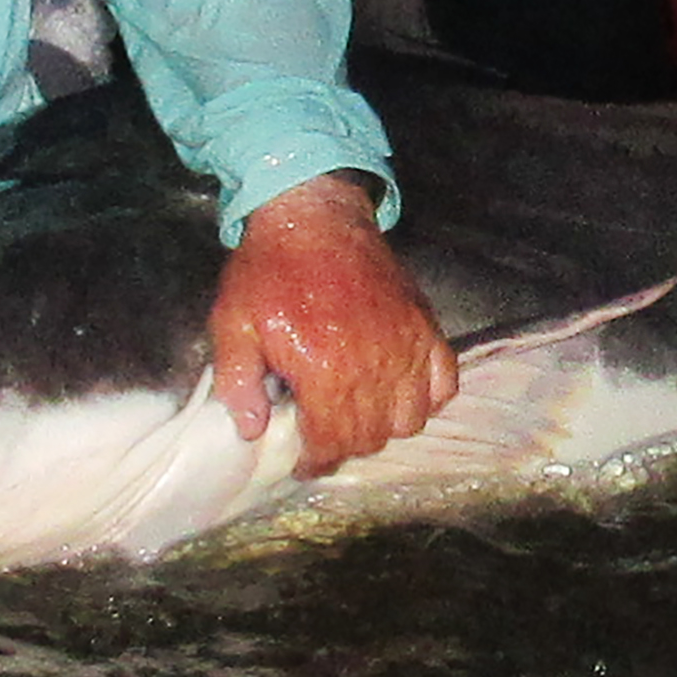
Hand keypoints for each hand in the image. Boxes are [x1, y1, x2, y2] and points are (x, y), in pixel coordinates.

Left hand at [208, 174, 459, 477]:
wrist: (313, 214)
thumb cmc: (269, 270)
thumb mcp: (233, 323)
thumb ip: (238, 383)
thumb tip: (253, 432)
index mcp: (323, 369)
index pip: (331, 444)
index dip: (314, 461)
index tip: (303, 460)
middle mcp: (372, 364)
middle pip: (371, 437)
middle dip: (344, 446)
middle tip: (325, 434)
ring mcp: (407, 346)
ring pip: (410, 420)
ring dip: (384, 427)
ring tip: (358, 413)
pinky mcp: (425, 327)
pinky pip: (444, 385)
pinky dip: (426, 398)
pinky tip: (398, 390)